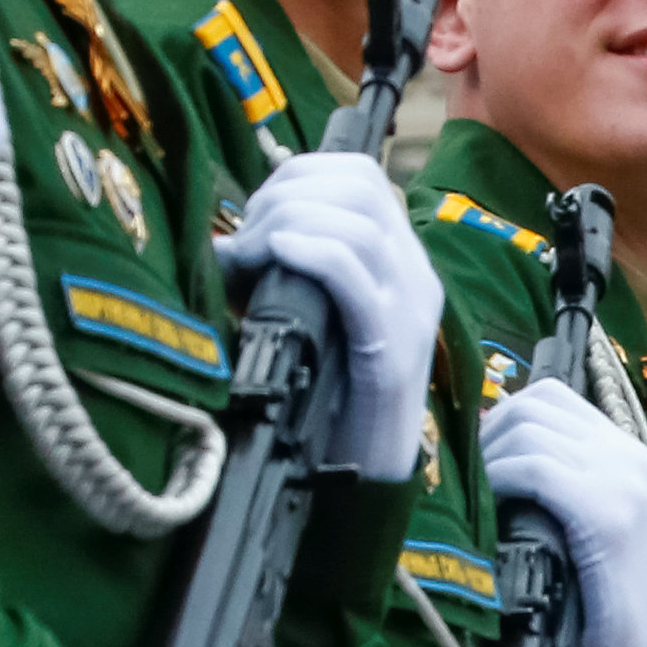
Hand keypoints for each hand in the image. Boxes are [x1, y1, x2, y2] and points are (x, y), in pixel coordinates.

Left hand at [219, 151, 438, 480]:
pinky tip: (275, 257)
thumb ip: (291, 271)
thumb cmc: (332, 397)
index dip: (299, 174)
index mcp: (401, 262)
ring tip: (252, 255)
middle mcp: (416, 276)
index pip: (361, 175)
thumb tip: (230, 241)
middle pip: (359, 188)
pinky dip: (310, 252)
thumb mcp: (314, 315)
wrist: (370, 473)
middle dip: (286, 196)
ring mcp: (410, 311)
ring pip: (358, 225)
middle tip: (246, 239)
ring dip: (288, 223)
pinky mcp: (393, 348)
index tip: (256, 213)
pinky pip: (354, 276)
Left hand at [477, 379, 646, 646]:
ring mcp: (623, 480)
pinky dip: (501, 480)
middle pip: (536, 405)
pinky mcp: (607, 510)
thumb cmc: (596, 596)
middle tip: (471, 475)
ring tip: (479, 494)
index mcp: (628, 453)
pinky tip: (492, 506)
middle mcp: (630, 455)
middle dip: (491, 433)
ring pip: (530, 430)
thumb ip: (557, 477)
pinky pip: (534, 468)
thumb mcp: (580, 521)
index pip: (553, 396)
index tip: (484, 454)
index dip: (505, 415)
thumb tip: (492, 440)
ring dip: (491, 458)